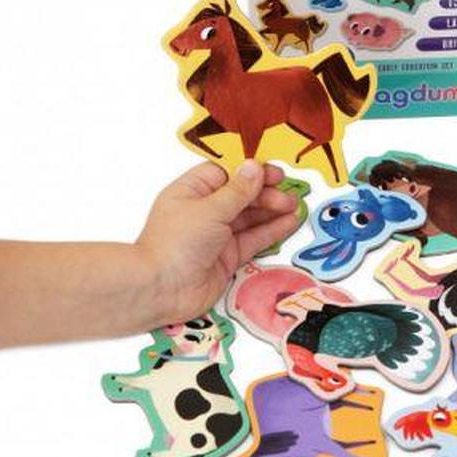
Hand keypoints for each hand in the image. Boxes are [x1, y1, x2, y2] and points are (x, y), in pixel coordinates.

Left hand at [136, 159, 298, 326]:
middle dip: (266, 193)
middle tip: (287, 194)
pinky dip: (273, 231)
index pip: (227, 173)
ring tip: (295, 205)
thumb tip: (255, 167)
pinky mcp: (228, 256)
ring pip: (251, 217)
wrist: (160, 290)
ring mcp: (217, 235)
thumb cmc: (174, 243)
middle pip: (242, 195)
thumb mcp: (210, 209)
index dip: (251, 171)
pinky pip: (254, 239)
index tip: (273, 171)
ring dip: (273, 210)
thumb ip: (238, 191)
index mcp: (193, 191)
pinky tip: (290, 222)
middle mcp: (205, 211)